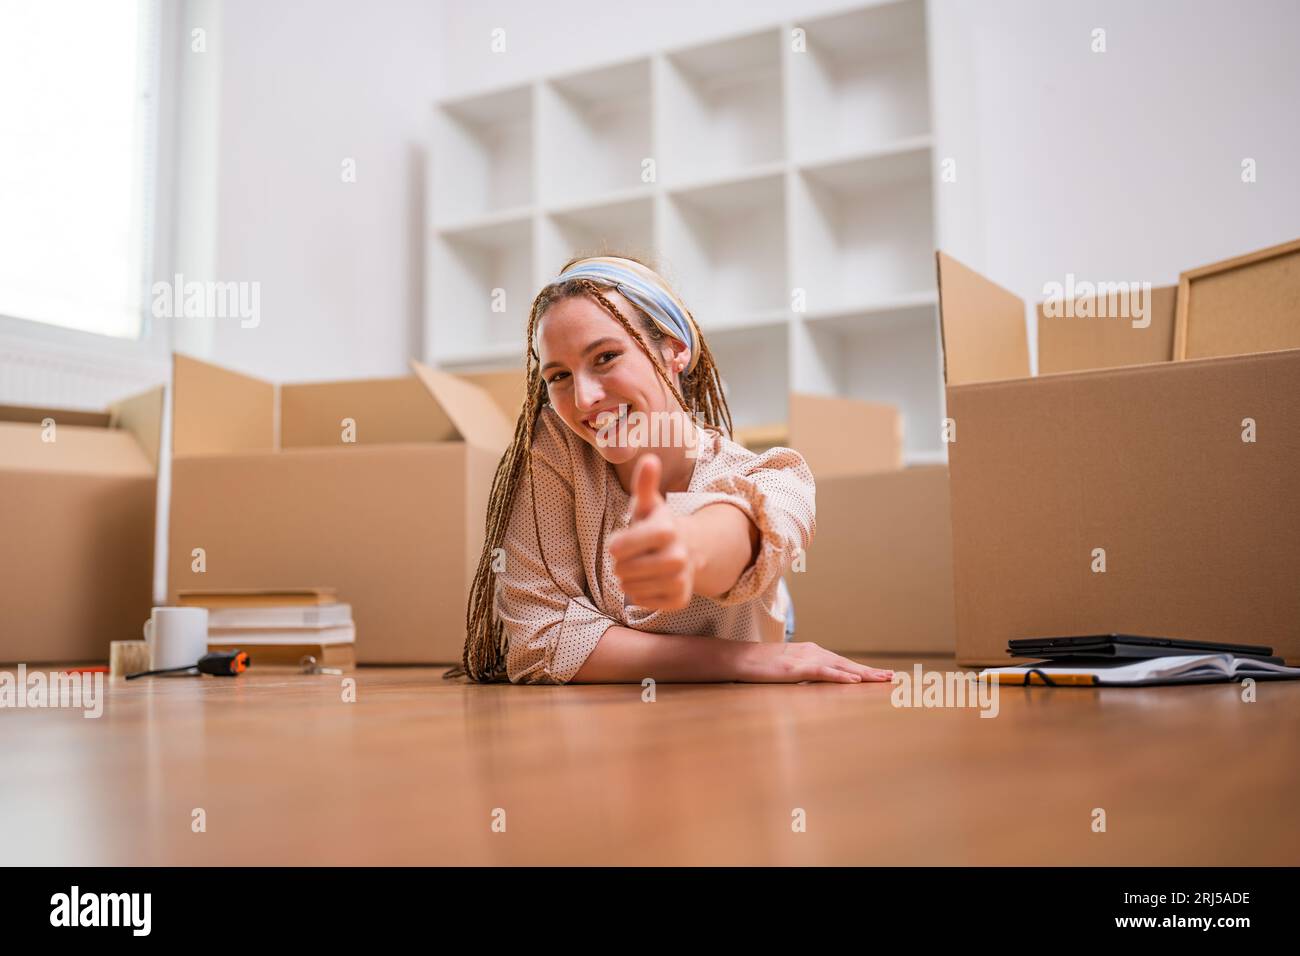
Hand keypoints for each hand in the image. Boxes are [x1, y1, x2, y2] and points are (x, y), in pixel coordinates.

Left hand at [609, 453, 696, 610]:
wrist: (688, 550)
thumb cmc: (656, 525)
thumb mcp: (647, 504)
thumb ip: (644, 484)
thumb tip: (649, 458)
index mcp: (667, 529)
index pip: (621, 547)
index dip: (615, 546)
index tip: (616, 545)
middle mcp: (678, 556)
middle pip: (624, 570)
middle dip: (620, 565)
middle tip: (626, 559)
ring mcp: (681, 579)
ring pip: (632, 588)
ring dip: (626, 580)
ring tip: (634, 570)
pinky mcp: (680, 599)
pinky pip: (644, 603)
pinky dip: (639, 595)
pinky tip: (645, 583)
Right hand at [734, 642, 894, 683]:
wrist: (740, 658)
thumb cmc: (762, 667)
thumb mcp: (789, 670)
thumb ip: (805, 674)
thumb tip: (818, 684)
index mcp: (813, 653)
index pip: (844, 663)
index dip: (864, 671)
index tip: (882, 677)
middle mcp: (814, 652)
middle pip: (848, 663)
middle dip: (871, 672)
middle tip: (893, 679)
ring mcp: (805, 659)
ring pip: (841, 666)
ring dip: (863, 673)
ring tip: (882, 679)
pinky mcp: (796, 667)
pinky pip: (823, 672)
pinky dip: (840, 676)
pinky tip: (854, 680)